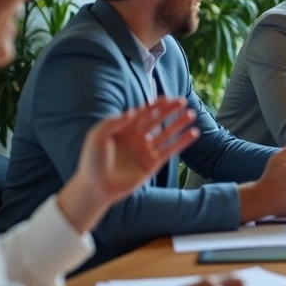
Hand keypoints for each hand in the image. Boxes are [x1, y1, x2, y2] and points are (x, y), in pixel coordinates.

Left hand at [59, 97, 199, 232]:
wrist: (96, 187)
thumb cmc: (93, 161)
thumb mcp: (97, 136)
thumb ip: (113, 122)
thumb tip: (133, 111)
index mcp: (123, 128)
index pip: (142, 112)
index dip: (154, 104)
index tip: (167, 98)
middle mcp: (136, 137)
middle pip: (156, 120)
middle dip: (169, 110)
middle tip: (182, 101)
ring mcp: (145, 150)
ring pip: (166, 134)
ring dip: (178, 124)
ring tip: (191, 114)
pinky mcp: (152, 164)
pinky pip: (170, 150)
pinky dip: (182, 142)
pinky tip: (193, 133)